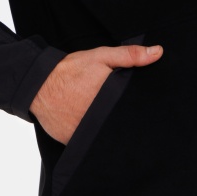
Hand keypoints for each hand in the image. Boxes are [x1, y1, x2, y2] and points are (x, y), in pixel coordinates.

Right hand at [29, 44, 162, 143]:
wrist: (39, 83)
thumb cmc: (71, 70)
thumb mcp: (102, 57)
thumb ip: (130, 55)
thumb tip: (157, 53)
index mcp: (110, 100)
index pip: (131, 112)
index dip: (138, 113)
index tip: (143, 113)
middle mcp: (98, 119)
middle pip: (118, 125)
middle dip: (122, 121)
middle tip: (121, 115)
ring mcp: (84, 133)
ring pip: (103, 136)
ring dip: (105, 130)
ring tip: (105, 121)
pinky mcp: (71, 141)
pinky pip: (86, 143)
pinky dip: (90, 138)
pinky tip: (90, 127)